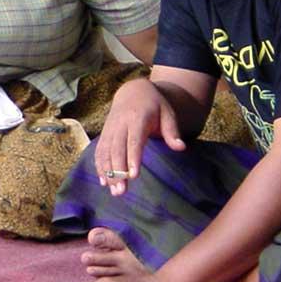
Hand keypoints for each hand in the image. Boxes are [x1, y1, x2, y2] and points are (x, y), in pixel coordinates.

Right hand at [95, 78, 185, 195]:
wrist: (133, 90)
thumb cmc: (154, 105)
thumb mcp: (167, 113)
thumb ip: (172, 131)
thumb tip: (181, 147)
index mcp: (137, 118)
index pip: (133, 141)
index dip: (132, 158)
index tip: (133, 175)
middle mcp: (120, 124)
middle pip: (116, 149)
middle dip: (117, 171)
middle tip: (121, 191)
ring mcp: (110, 129)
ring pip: (105, 152)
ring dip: (107, 172)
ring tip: (113, 190)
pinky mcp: (105, 134)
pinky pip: (99, 151)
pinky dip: (99, 166)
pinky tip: (103, 181)